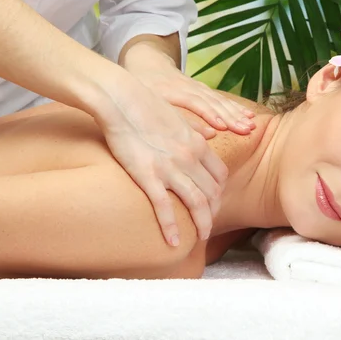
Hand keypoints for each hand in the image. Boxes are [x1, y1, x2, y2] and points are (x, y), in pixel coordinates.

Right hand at [94, 68, 230, 246]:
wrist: (121, 98)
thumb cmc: (146, 104)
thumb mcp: (179, 116)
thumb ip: (196, 129)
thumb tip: (211, 134)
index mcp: (198, 143)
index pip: (220, 176)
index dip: (219, 193)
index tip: (213, 202)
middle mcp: (190, 157)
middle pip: (212, 193)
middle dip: (213, 212)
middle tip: (207, 224)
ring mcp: (170, 168)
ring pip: (196, 203)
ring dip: (202, 224)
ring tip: (200, 238)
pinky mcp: (148, 175)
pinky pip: (165, 207)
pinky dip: (171, 227)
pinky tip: (173, 242)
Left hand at [124, 42, 255, 134]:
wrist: (146, 61)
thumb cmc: (142, 87)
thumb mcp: (147, 102)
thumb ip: (168, 117)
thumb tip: (195, 133)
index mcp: (171, 91)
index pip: (194, 103)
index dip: (208, 115)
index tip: (222, 128)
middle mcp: (188, 87)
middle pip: (212, 102)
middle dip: (231, 116)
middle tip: (246, 130)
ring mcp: (197, 87)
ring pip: (219, 100)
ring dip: (236, 112)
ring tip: (252, 124)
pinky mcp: (203, 89)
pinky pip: (221, 98)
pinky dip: (235, 106)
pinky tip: (248, 115)